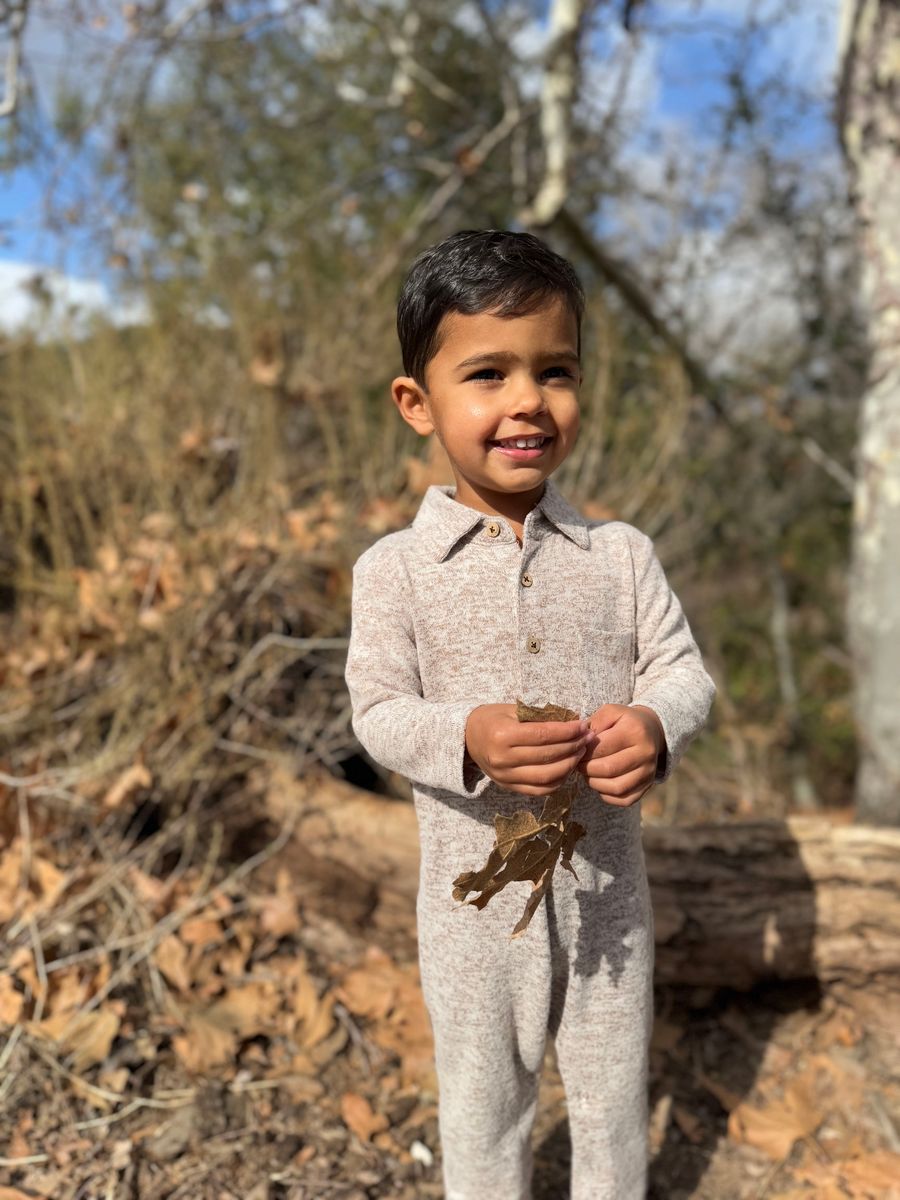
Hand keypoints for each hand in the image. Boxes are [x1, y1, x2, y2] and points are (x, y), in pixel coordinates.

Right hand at [465, 704, 594, 796]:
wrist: (467, 738)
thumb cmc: (492, 718)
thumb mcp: (512, 710)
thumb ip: (539, 717)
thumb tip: (572, 723)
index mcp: (502, 735)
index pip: (543, 735)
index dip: (567, 731)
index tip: (583, 725)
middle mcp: (503, 759)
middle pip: (547, 756)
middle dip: (573, 746)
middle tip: (588, 738)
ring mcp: (505, 777)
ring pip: (546, 776)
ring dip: (569, 765)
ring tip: (580, 752)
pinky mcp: (509, 787)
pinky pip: (540, 790)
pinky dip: (558, 781)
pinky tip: (567, 768)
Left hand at [577, 704, 664, 806]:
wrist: (652, 731)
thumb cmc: (625, 721)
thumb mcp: (610, 712)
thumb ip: (593, 723)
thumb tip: (581, 741)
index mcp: (635, 731)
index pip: (602, 747)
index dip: (584, 751)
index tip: (577, 750)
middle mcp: (645, 753)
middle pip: (608, 769)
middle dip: (586, 768)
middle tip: (578, 763)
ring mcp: (648, 772)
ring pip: (616, 788)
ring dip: (595, 783)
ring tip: (588, 773)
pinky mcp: (647, 786)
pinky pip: (624, 800)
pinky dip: (607, 795)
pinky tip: (601, 782)